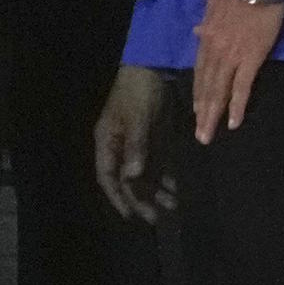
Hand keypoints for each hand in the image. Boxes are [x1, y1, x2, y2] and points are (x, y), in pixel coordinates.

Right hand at [93, 66, 175, 222]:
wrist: (152, 66)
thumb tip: (133, 177)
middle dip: (141, 199)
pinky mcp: (152, 138)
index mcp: (108, 141)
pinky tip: (175, 188)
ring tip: (172, 206)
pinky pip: (156, 163)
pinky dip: (164, 176)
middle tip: (158, 218)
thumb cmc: (139, 91)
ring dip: (156, 190)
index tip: (130, 216)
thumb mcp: (137, 118)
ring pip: (143, 174)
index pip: (108, 176)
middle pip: (128, 179)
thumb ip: (136, 147)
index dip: (117, 197)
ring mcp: (137, 142)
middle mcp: (120, 146)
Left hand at [190, 0, 283, 142]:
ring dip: (213, 114)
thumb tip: (197, 32)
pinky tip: (232, 122)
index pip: (200, 69)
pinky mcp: (251, 57)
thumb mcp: (214, 1)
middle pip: (206, 85)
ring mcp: (231, 55)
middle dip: (202, 111)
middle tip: (200, 134)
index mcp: (207, 34)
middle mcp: (214, 48)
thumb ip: (207, 20)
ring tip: (208, 134)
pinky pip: (241, 87)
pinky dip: (236, 106)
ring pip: (219, 90)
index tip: (196, 109)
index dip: (198, 91)